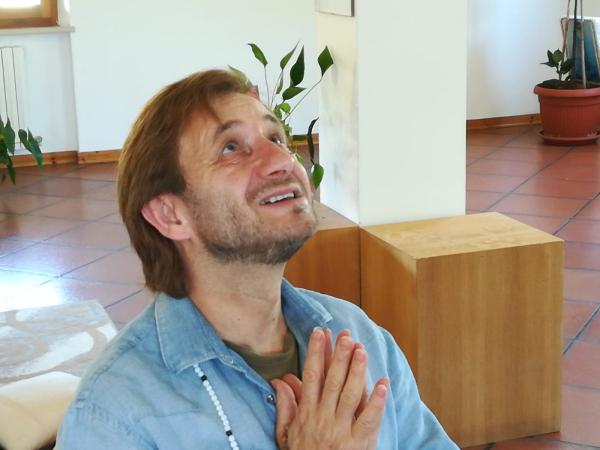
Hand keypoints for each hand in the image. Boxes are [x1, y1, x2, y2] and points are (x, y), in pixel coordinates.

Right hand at [271, 329, 388, 449]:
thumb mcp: (286, 434)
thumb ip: (284, 407)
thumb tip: (279, 381)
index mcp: (307, 413)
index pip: (311, 377)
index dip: (316, 353)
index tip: (320, 333)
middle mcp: (323, 418)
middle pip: (333, 381)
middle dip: (339, 356)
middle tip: (346, 335)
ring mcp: (341, 430)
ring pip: (350, 395)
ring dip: (357, 371)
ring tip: (362, 350)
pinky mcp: (358, 444)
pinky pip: (368, 420)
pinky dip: (376, 401)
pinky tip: (382, 384)